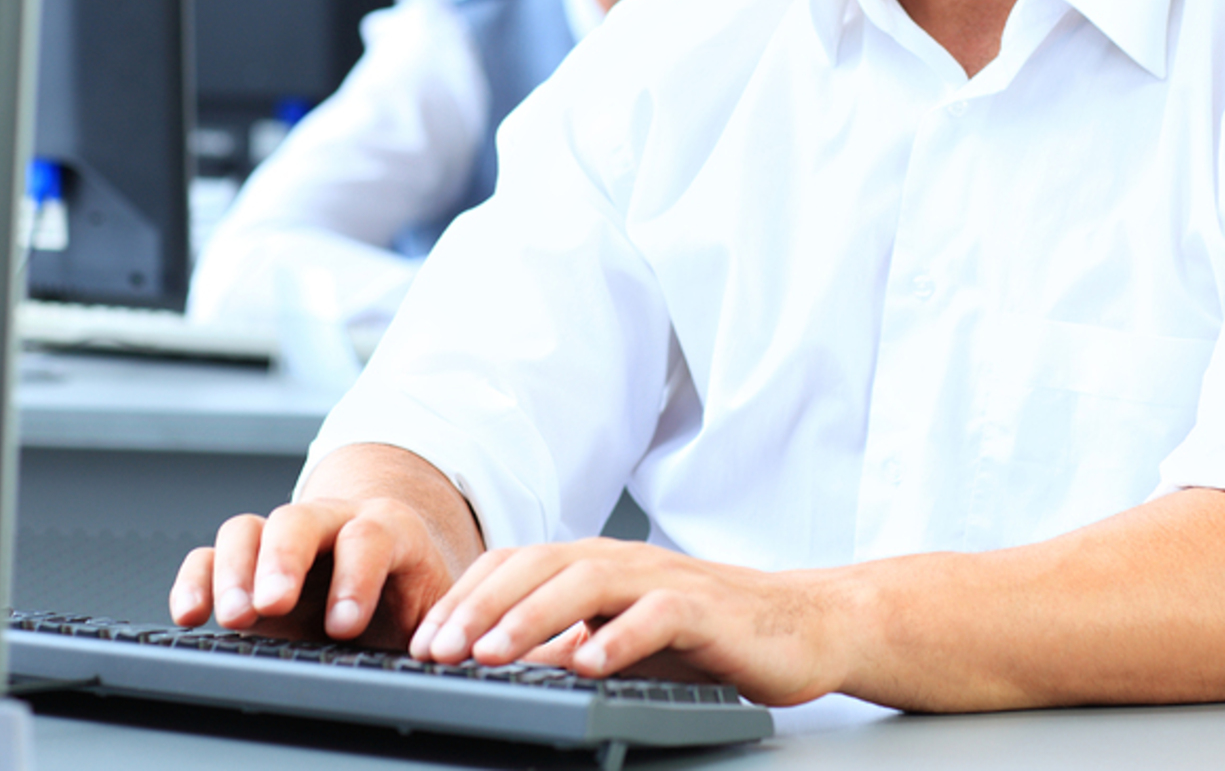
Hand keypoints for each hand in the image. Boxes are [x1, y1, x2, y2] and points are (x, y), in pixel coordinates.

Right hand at [170, 496, 460, 646]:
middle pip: (301, 520)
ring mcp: (284, 542)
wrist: (390, 574)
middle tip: (273, 603)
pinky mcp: (246, 565)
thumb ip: (433, 627)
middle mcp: (330, 525)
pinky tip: (190, 614)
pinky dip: (195, 579)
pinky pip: (210, 555)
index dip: (356, 576)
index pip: (369, 535)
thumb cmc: (413, 598)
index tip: (345, 624)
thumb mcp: (435, 612)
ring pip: (249, 530)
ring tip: (235, 617)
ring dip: (235, 571)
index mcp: (388, 530)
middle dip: (284, 560)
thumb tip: (434, 656)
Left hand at [407, 538, 838, 705]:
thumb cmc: (707, 635)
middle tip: (438, 649)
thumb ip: (567, 644)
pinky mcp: (705, 609)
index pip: (515, 566)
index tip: (424, 640)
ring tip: (491, 653)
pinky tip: (586, 662)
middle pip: (538, 566)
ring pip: (586, 582)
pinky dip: (618, 637)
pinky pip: (655, 615)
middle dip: (480, 606)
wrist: (801, 625)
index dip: (466, 598)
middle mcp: (622, 561)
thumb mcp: (621, 641)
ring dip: (531, 617)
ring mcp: (663, 579)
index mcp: (595, 565)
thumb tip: (503, 663)